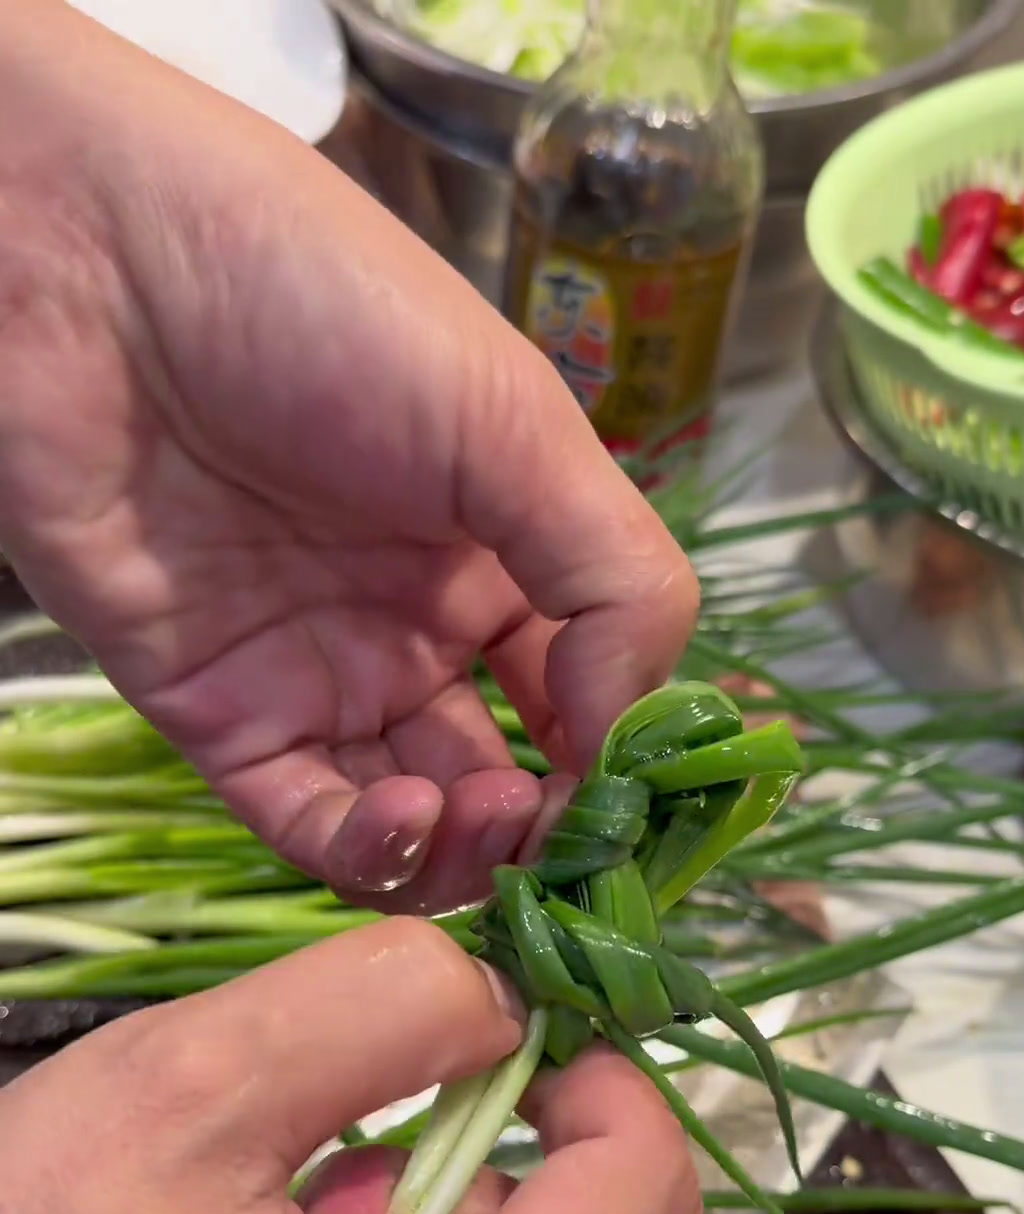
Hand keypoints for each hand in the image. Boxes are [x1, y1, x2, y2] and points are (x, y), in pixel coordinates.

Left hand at [0, 2, 697, 912]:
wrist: (95, 270)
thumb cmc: (320, 306)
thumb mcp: (515, 420)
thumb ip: (611, 578)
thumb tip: (637, 733)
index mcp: (499, 551)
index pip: (588, 691)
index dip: (623, 754)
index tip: (646, 796)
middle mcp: (415, 626)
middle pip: (506, 776)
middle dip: (548, 822)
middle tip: (562, 828)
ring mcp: (318, 677)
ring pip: (415, 825)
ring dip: (468, 849)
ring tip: (493, 815)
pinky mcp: (220, 719)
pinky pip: (308, 826)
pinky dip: (370, 851)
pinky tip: (404, 812)